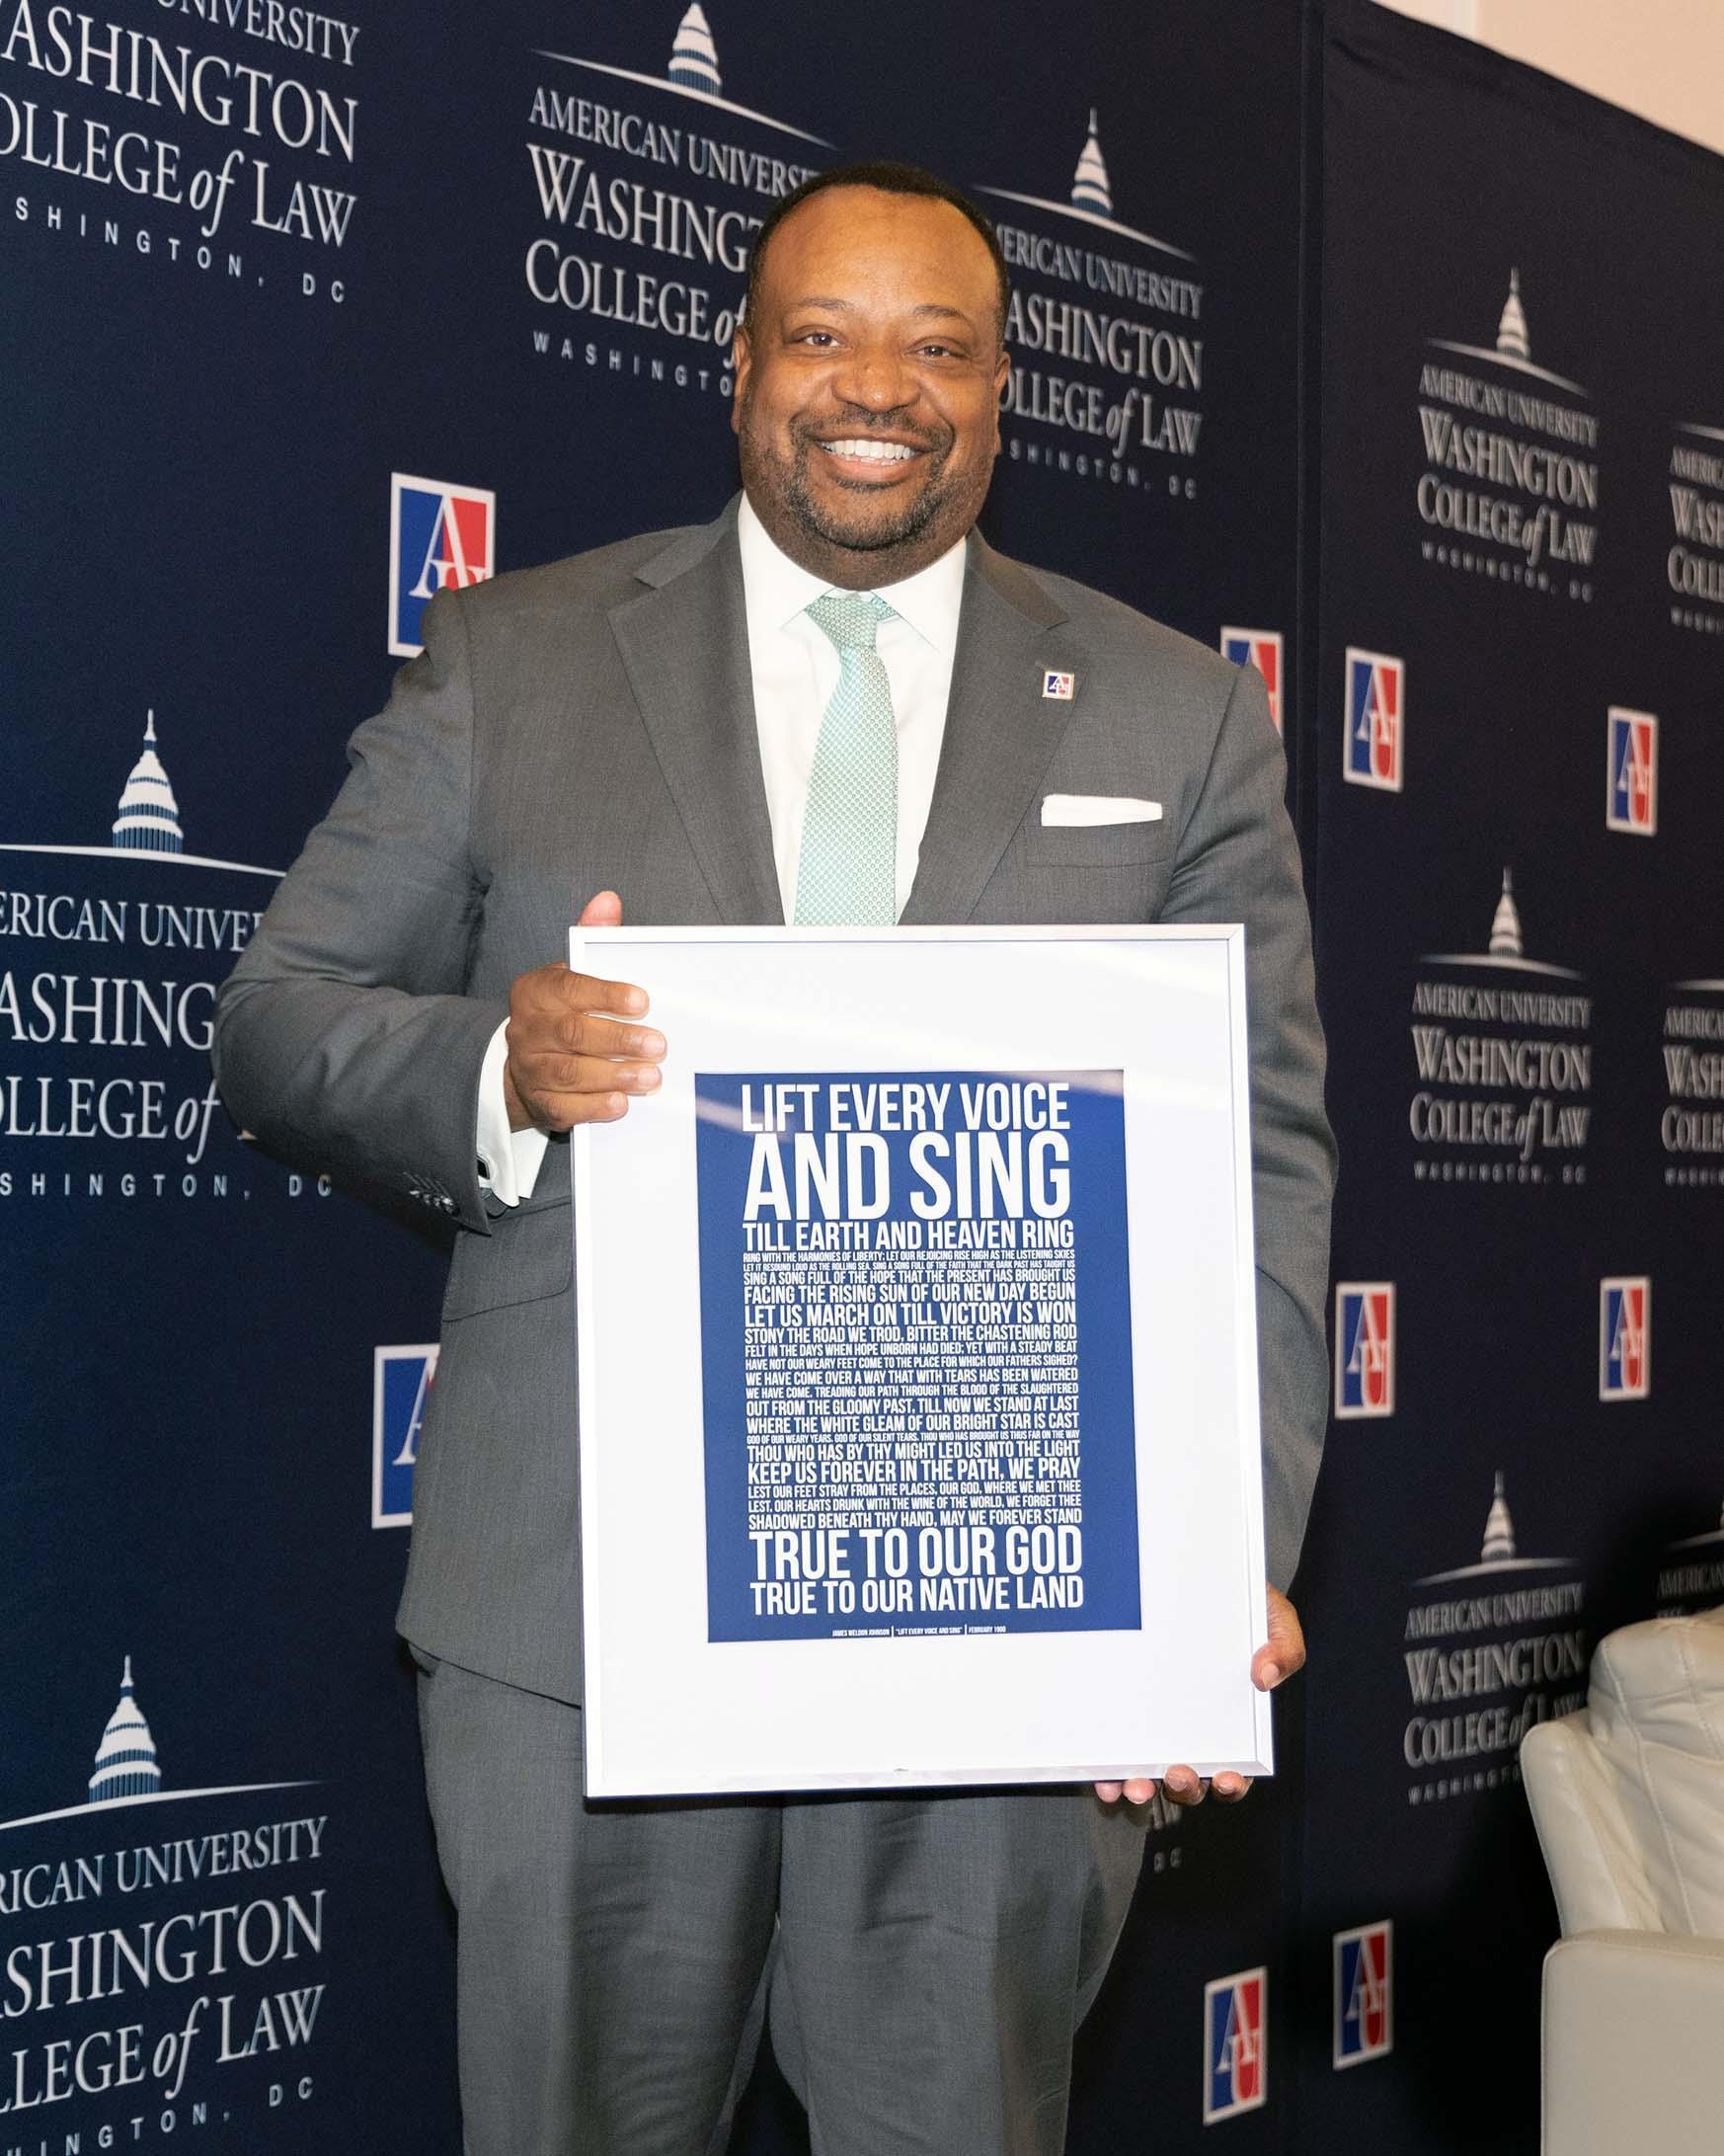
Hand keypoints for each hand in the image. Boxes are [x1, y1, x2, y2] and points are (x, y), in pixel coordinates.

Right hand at [502, 891, 665, 1132]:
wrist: (525, 1064)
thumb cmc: (563, 1011)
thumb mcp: (573, 972)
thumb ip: (592, 937)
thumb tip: (608, 900)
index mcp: (536, 990)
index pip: (570, 988)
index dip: (606, 995)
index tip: (642, 1001)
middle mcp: (527, 1029)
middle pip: (572, 1034)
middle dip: (618, 1039)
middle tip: (658, 1045)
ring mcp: (530, 1068)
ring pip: (569, 1073)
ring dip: (613, 1074)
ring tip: (651, 1077)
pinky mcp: (539, 1102)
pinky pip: (565, 1107)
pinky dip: (594, 1107)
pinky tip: (621, 1103)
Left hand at [1094, 1583, 1305, 1806]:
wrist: (1197, 1576)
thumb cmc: (1239, 1604)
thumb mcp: (1274, 1619)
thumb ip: (1285, 1647)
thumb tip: (1267, 1676)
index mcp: (1230, 1723)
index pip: (1233, 1768)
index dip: (1231, 1782)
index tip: (1226, 1779)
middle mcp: (1190, 1731)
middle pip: (1190, 1779)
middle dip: (1184, 1787)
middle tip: (1179, 1775)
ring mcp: (1153, 1725)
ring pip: (1148, 1773)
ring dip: (1142, 1787)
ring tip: (1136, 1784)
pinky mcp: (1122, 1712)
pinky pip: (1113, 1751)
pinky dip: (1108, 1771)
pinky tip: (1105, 1776)